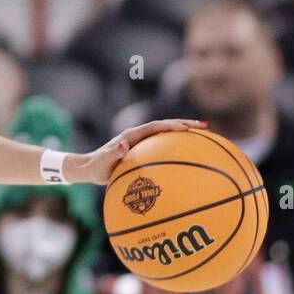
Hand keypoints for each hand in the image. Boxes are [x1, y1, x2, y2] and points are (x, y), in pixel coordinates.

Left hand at [66, 119, 207, 184]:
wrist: (87, 169)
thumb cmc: (95, 168)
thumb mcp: (102, 163)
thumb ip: (111, 154)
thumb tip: (123, 145)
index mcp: (131, 136)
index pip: (155, 126)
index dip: (172, 125)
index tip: (189, 128)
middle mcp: (137, 135)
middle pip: (165, 126)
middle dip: (184, 124)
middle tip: (205, 126)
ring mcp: (139, 141)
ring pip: (165, 134)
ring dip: (183, 132)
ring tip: (204, 135)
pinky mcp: (141, 150)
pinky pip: (162, 145)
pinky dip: (176, 146)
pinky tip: (188, 155)